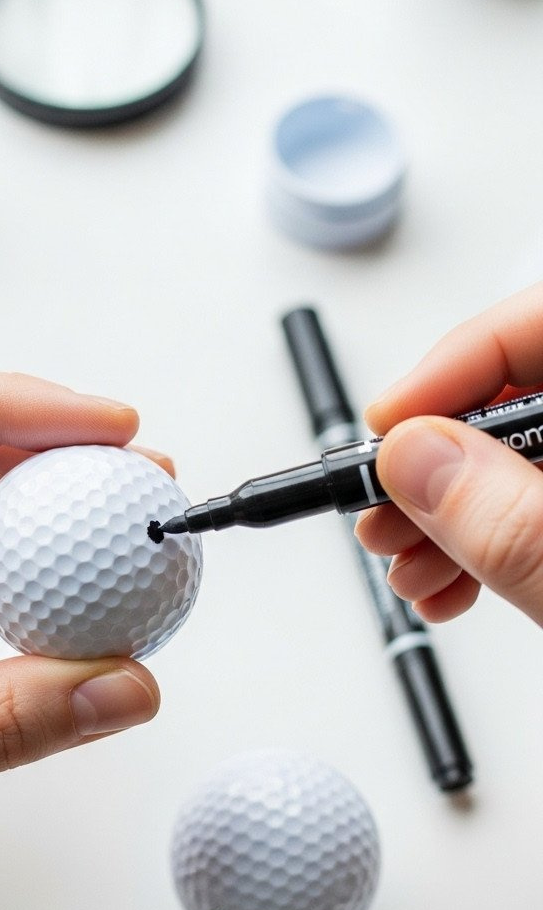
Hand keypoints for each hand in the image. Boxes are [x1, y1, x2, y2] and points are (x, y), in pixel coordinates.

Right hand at [355, 282, 542, 626]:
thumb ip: (510, 521)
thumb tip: (416, 459)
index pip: (537, 324)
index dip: (451, 367)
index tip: (386, 426)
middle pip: (522, 392)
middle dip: (438, 458)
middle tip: (383, 509)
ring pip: (525, 456)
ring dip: (452, 512)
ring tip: (408, 566)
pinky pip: (541, 503)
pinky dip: (493, 542)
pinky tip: (450, 585)